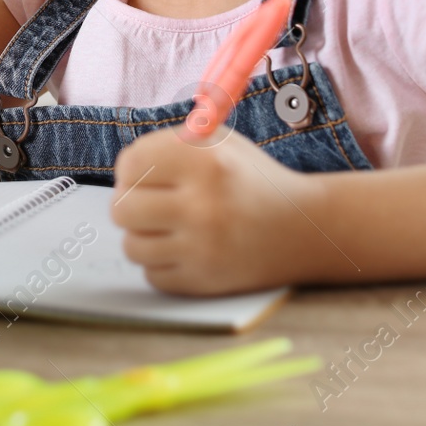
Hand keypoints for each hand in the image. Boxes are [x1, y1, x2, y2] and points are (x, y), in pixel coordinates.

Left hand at [110, 127, 328, 294]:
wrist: (304, 229)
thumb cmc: (251, 180)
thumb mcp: (220, 143)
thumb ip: (170, 145)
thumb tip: (123, 169)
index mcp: (205, 160)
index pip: (131, 164)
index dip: (130, 170)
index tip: (143, 175)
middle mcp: (203, 204)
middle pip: (122, 209)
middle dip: (130, 205)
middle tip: (148, 204)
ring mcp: (203, 247)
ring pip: (131, 246)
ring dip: (143, 236)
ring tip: (167, 227)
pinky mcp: (204, 281)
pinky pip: (151, 275)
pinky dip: (162, 264)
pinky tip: (184, 249)